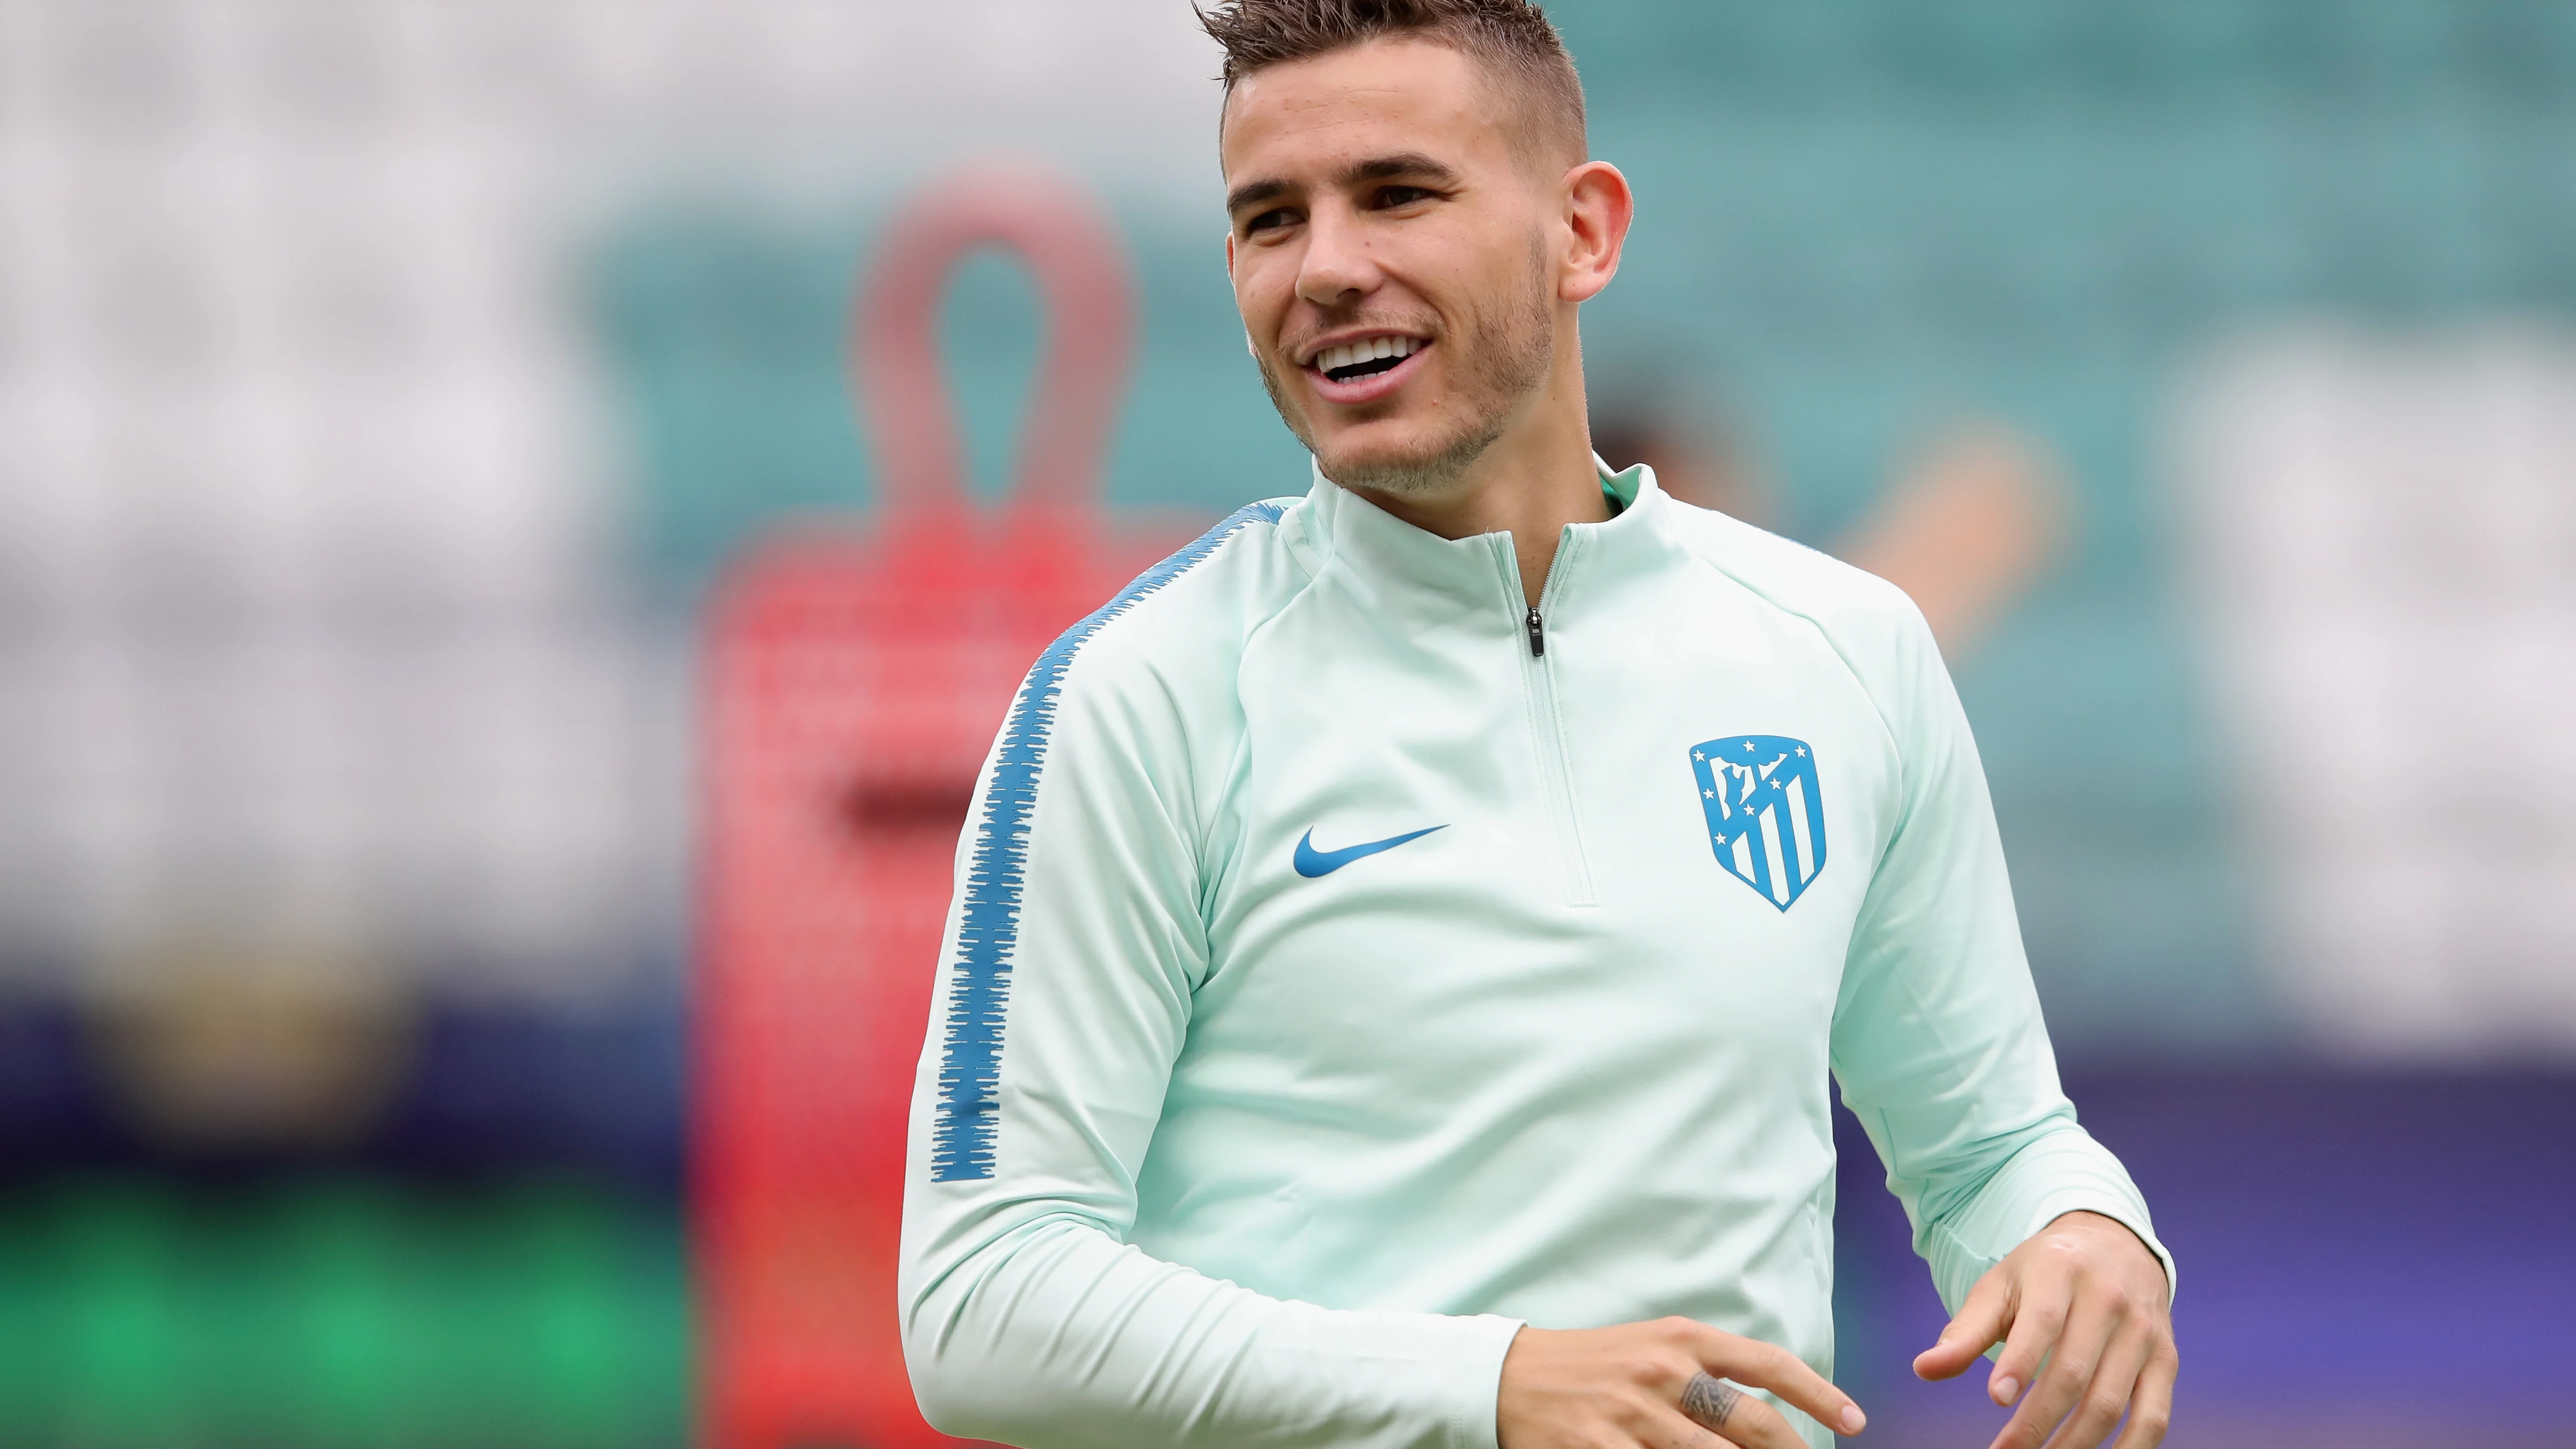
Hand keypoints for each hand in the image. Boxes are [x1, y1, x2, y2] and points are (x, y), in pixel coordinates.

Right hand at [1498, 1317, 1865, 1448]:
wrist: (1507, 1375)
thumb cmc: (1592, 1364)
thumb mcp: (1651, 1348)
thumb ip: (1706, 1372)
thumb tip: (1767, 1415)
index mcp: (1679, 1338)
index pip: (1766, 1364)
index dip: (1818, 1393)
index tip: (1855, 1420)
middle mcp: (1662, 1372)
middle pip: (1752, 1424)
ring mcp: (1632, 1415)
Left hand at [1912, 1211, 2175, 1448]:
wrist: (2116, 1245)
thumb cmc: (2044, 1272)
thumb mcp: (2000, 1286)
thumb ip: (1965, 1331)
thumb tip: (1924, 1369)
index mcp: (2061, 1272)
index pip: (2043, 1322)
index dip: (2021, 1362)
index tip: (1996, 1399)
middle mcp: (2109, 1300)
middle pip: (2074, 1373)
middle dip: (2036, 1422)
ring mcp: (2142, 1332)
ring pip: (2111, 1402)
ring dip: (2073, 1444)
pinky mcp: (2166, 1359)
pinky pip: (2154, 1416)